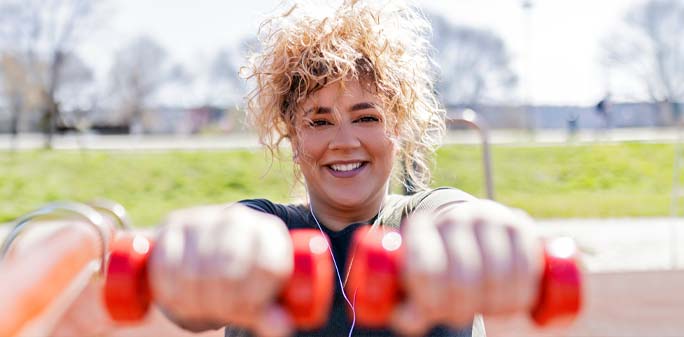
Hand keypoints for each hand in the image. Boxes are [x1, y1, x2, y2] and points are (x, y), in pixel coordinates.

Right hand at [149, 204, 294, 336]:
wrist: (215, 248)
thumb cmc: (245, 280)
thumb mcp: (263, 296)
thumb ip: (273, 314)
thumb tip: (279, 327)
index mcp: (271, 233)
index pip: (265, 268)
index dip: (254, 299)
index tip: (248, 314)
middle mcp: (240, 218)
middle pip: (228, 270)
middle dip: (222, 303)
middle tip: (220, 314)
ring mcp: (207, 217)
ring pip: (195, 271)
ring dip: (195, 301)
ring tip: (202, 309)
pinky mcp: (175, 222)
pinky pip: (168, 264)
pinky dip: (171, 290)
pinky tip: (178, 301)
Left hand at [391, 199, 542, 335]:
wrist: (467, 226)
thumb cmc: (438, 263)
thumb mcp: (417, 282)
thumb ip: (409, 306)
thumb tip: (408, 319)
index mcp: (420, 229)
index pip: (425, 270)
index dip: (431, 302)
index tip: (434, 311)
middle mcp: (453, 219)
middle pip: (464, 279)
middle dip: (463, 309)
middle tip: (461, 314)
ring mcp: (487, 218)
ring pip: (499, 275)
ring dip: (495, 306)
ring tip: (487, 309)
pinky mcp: (519, 223)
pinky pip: (526, 267)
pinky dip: (522, 294)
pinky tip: (513, 302)